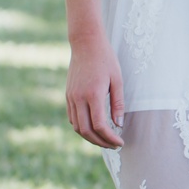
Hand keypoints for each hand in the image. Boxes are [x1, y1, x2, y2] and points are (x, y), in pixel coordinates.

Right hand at [67, 32, 124, 149]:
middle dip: (100, 142)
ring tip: (104, 140)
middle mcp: (79, 98)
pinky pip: (72, 117)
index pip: (100, 125)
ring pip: (77, 126)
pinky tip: (93, 128)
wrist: (85, 43)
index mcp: (93, 94)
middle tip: (113, 145)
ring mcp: (71, 97)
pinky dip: (81, 127)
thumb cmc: (105, 59)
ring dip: (90, 137)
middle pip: (86, 131)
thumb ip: (118, 103)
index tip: (120, 142)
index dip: (110, 138)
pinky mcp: (68, 95)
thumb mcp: (117, 79)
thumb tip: (118, 124)